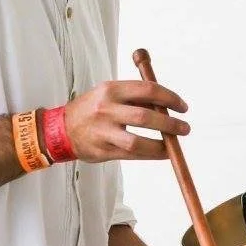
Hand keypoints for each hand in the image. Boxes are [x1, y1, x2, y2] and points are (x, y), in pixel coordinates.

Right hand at [64, 80, 188, 161]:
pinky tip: (163, 153)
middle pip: (145, 116)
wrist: (61, 129)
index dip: (170, 98)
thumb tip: (168, 105)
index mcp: (111, 90)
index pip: (147, 90)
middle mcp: (106, 109)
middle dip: (170, 123)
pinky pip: (132, 155)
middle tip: (185, 128)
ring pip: (138, 141)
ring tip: (175, 144)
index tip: (183, 106)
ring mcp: (103, 132)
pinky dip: (151, 155)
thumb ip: (136, 97)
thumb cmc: (93, 109)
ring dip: (162, 144)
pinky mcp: (103, 150)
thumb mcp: (110, 94)